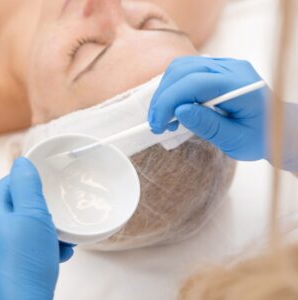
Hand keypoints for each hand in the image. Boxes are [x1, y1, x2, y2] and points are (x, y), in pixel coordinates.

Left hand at [0, 158, 74, 299]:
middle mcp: (0, 227)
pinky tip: (59, 251)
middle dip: (46, 210)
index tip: (49, 186)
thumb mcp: (31, 216)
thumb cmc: (26, 262)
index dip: (32, 182)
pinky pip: (34, 240)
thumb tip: (23, 162)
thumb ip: (27, 186)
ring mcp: (7, 243)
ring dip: (51, 228)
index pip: (10, 183)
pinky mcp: (17, 257)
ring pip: (32, 223)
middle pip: (24, 204)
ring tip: (61, 239)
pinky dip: (48, 243)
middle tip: (57, 217)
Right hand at [148, 56, 269, 160]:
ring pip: (182, 68)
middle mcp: (231, 68)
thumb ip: (209, 125)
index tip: (158, 124)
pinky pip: (187, 72)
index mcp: (240, 85)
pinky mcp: (216, 71)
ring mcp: (224, 66)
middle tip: (156, 123)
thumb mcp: (237, 140)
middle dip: (163, 97)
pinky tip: (175, 108)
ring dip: (166, 91)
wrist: (278, 128)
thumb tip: (179, 111)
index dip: (169, 101)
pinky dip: (174, 89)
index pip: (193, 82)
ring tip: (164, 117)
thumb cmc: (261, 137)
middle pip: (183, 70)